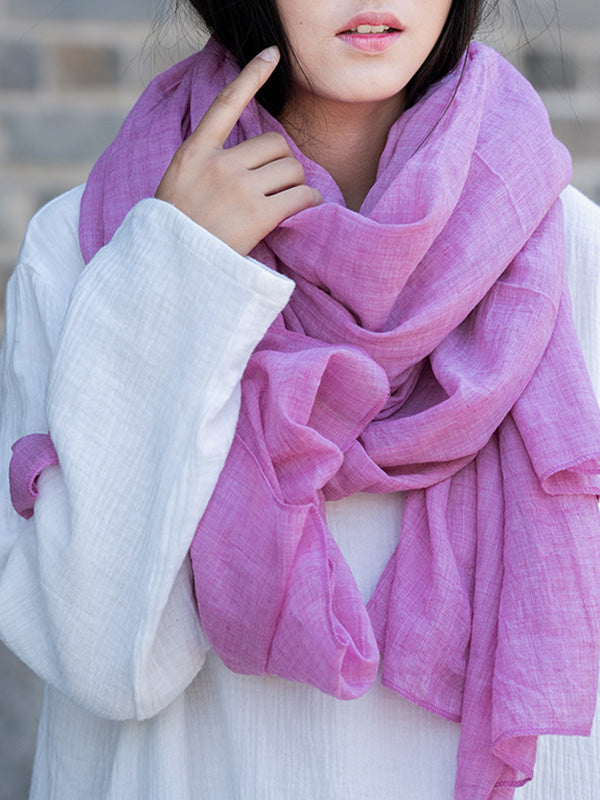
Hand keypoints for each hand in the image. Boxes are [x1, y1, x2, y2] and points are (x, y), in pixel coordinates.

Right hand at [155, 46, 321, 255]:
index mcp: (195, 152)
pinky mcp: (259, 216)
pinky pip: (301, 196)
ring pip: (291, 169)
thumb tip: (252, 156)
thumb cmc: (177, 231)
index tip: (271, 55)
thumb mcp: (179, 184)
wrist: (170, 268)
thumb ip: (207, 163)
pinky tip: (303, 208)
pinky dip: (309, 201)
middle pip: (275, 144)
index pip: (227, 104)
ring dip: (296, 183)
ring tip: (286, 200)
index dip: (252, 76)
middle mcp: (219, 165)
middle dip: (283, 163)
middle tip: (277, 184)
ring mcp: (239, 190)